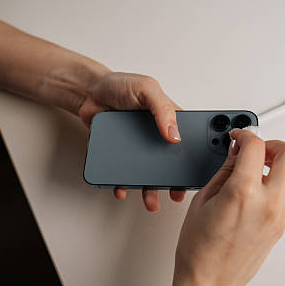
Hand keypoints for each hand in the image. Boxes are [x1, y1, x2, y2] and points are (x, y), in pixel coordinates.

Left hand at [78, 71, 185, 211]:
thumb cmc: (120, 85)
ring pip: (147, 174)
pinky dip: (123, 185)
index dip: (192, 158)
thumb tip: (174, 134)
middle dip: (173, 182)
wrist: (88, 92)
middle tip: (175, 194)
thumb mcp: (147, 89)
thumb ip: (162, 109)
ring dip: (150, 190)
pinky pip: (123, 174)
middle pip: (169, 164)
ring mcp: (138, 148)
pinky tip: (123, 189)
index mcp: (168, 119)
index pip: (187, 141)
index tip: (195, 173)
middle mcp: (156, 136)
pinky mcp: (120, 155)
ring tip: (151, 200)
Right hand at [170, 129, 284, 285]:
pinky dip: (282, 181)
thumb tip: (235, 153)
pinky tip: (261, 184)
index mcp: (243, 192)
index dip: (245, 134)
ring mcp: (279, 215)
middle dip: (272, 144)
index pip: (256, 146)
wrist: (209, 280)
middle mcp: (268, 202)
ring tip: (259, 166)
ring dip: (281, 164)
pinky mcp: (282, 225)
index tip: (238, 136)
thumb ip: (224, 171)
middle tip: (255, 148)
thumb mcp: (203, 199)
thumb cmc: (199, 248)